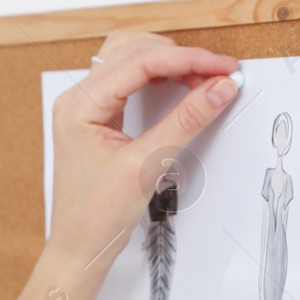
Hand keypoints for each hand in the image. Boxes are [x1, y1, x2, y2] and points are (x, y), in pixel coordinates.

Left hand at [48, 32, 237, 266]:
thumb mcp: (146, 166)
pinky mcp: (96, 118)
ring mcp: (85, 107)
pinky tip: (179, 87)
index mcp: (79, 106)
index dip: (187, 60)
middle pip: (134, 52)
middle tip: (218, 75)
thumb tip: (218, 89)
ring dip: (168, 63)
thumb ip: (185, 122)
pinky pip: (127, 81)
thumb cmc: (96, 217)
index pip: (140, 62)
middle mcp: (77, 100)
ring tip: (202, 79)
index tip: (222, 68)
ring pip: (130, 59)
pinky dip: (156, 77)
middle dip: (180, 58)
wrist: (79, 248)